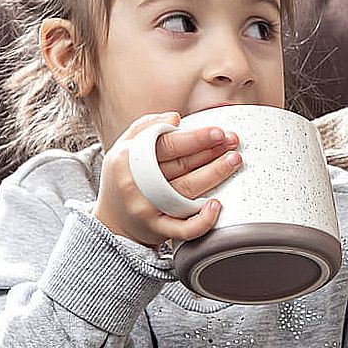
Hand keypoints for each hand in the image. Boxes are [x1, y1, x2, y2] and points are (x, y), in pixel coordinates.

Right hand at [94, 114, 240, 247]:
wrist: (113, 222)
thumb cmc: (124, 178)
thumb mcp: (124, 147)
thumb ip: (146, 127)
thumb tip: (175, 118)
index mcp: (129, 159)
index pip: (167, 145)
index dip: (195, 138)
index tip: (217, 131)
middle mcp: (138, 184)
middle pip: (181, 166)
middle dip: (211, 151)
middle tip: (233, 141)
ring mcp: (148, 209)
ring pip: (186, 191)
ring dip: (214, 175)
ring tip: (234, 160)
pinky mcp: (158, 230)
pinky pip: (183, 229)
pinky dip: (201, 220)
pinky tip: (217, 205)